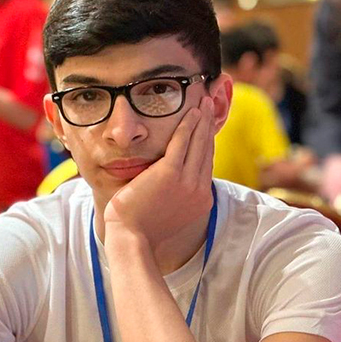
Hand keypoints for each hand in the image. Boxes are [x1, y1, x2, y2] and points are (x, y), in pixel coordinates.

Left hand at [103, 97, 214, 250]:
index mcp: (200, 201)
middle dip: (208, 127)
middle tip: (209, 107)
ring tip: (203, 103)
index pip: (206, 165)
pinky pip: (182, 143)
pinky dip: (188, 125)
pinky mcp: (170, 173)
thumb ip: (176, 198)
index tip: (207, 128)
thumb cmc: (141, 229)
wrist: (131, 238)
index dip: (208, 143)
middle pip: (207, 151)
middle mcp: (199, 191)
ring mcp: (187, 182)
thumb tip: (172, 189)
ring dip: (201, 120)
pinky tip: (191, 113)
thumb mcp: (168, 215)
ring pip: (198, 144)